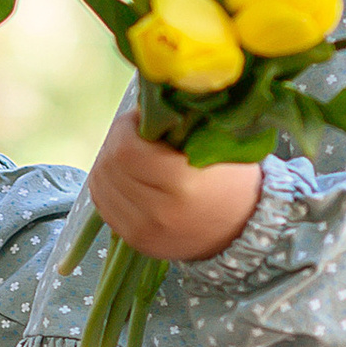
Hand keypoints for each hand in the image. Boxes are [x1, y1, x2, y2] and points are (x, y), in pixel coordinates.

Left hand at [84, 107, 261, 262]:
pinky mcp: (137, 241)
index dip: (125, 127)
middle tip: (132, 133)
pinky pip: (103, 206)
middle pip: (110, 166)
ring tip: (128, 153)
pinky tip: (124, 176)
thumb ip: (180, 122)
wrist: (245, 230)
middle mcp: (159, 212)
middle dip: (116, 142)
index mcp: (182, 183)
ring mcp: (145, 231)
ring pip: (100, 185)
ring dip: (108, 162)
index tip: (139, 119)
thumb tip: (145, 105)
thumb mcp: (219, 143)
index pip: (126, 149)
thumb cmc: (234, 180)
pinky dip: (108, 185)